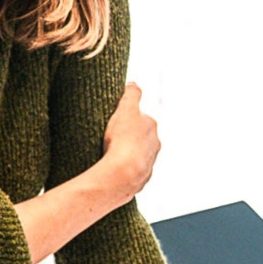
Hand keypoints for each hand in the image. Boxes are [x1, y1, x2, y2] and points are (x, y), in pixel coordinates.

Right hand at [100, 82, 159, 201]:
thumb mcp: (125, 109)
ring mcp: (149, 163)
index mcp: (151, 126)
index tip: (114, 120)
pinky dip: (124, 169)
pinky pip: (131, 172)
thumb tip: (134, 84)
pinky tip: (112, 169)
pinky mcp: (141, 179)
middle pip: (139, 136)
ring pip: (137, 155)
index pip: (140, 117)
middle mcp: (155, 144)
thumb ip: (131, 94)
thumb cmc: (122, 140)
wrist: (121, 174)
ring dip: (126, 153)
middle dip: (127, 136)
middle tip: (108, 137)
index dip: (125, 117)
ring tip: (108, 154)